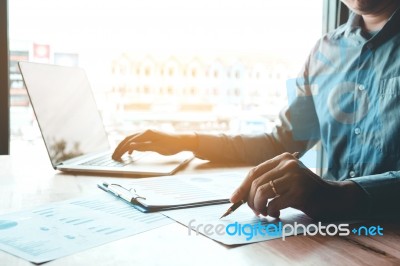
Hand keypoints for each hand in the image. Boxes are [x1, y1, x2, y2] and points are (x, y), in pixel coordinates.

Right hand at [112, 129, 197, 159]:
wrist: (183, 141)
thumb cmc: (172, 145)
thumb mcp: (157, 148)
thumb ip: (143, 147)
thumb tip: (130, 145)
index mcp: (147, 133)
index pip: (129, 141)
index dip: (121, 150)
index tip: (115, 157)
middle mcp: (146, 131)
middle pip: (128, 139)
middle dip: (119, 148)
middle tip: (113, 157)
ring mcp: (148, 133)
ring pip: (132, 139)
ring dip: (124, 146)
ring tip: (119, 155)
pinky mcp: (151, 136)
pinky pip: (137, 140)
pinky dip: (131, 145)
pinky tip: (131, 152)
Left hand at [230, 152, 367, 219]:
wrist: (333, 198)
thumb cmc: (304, 191)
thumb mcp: (286, 179)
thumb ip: (267, 181)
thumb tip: (239, 195)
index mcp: (282, 159)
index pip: (254, 172)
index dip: (242, 187)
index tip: (234, 199)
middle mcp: (288, 164)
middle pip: (256, 183)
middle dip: (250, 200)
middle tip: (255, 210)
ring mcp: (294, 177)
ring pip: (262, 193)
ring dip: (259, 207)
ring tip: (265, 212)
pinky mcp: (299, 192)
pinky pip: (273, 204)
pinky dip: (270, 212)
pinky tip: (277, 213)